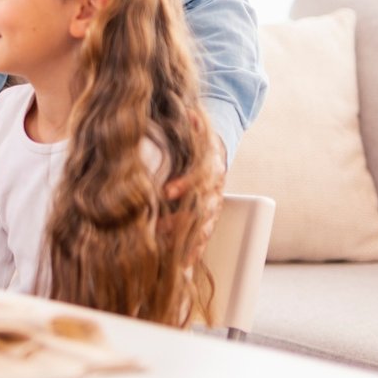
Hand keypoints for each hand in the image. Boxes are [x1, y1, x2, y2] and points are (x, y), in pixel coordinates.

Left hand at [162, 134, 225, 269]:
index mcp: (212, 164)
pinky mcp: (211, 216)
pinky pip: (205, 236)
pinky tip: (185, 265)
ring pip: (205, 225)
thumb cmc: (197, 139)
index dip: (184, 184)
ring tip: (175, 255)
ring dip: (190, 240)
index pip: (199, 176)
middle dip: (182, 219)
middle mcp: (215, 187)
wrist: (215, 149)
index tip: (167, 192)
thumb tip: (190, 112)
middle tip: (161, 230)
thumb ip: (194, 124)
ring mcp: (214, 203)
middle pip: (202, 206)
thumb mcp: (196, 129)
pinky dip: (196, 250)